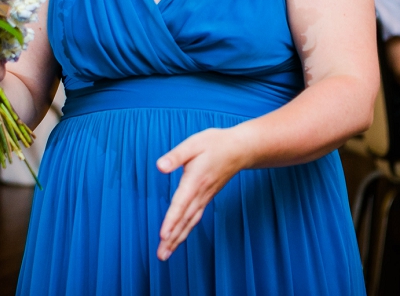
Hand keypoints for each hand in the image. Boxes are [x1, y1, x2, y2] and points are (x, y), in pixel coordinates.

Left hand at [155, 127, 248, 260]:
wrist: (240, 149)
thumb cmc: (215, 144)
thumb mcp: (193, 144)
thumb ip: (176, 156)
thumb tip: (159, 166)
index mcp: (195, 181)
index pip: (181, 204)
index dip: (172, 220)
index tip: (163, 236)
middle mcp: (200, 193)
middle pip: (184, 220)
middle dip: (172, 239)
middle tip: (161, 256)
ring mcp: (205, 197)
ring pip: (190, 222)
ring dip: (178, 239)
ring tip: (165, 253)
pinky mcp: (206, 198)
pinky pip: (194, 218)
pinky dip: (186, 230)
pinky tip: (178, 238)